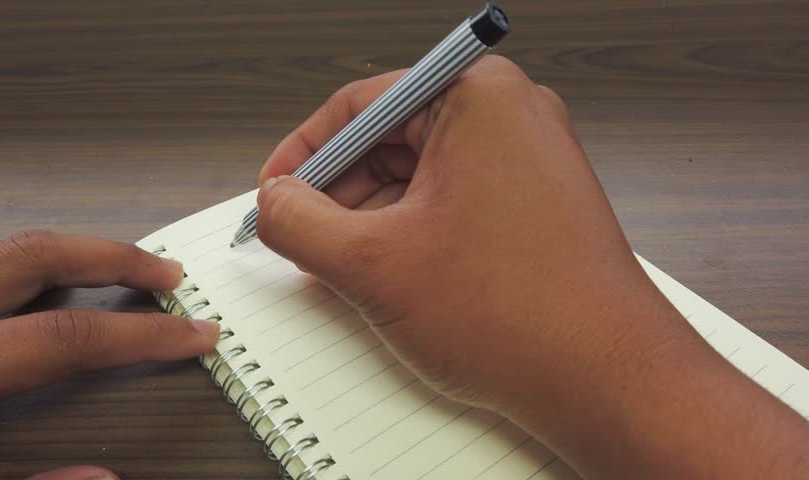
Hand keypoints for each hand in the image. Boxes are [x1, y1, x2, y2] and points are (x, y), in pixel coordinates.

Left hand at [0, 230, 218, 479]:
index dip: (138, 334)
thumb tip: (101, 476)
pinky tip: (51, 287)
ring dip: (73, 255)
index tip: (191, 334)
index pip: (63, 336)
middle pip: (34, 260)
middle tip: (169, 273)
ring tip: (121, 267)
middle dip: (113, 259)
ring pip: (3, 252)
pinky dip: (29, 269)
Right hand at [254, 56, 808, 477]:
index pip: (362, 103)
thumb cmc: (520, 315)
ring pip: (419, 177)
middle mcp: (511, 117)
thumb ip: (300, 223)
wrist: (606, 381)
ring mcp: (528, 162)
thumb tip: (274, 204)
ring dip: (370, 221)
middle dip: (338, 194)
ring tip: (341, 269)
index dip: (305, 152)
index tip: (276, 190)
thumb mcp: (373, 264)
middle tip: (301, 236)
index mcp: (477, 98)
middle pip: (390, 139)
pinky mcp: (534, 206)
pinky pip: (452, 204)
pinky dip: (410, 236)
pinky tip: (385, 277)